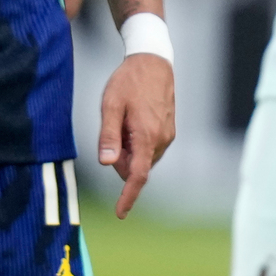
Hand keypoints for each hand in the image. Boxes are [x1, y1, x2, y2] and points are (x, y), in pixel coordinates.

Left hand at [98, 52, 174, 218]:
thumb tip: (107, 163)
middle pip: (135, 167)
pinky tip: (132, 120)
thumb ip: (109, 135)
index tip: (120, 213)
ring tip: (124, 119)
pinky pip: (149, 148)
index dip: (128, 196)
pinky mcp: (169, 131)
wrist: (153, 62)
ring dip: (129, 149)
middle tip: (113, 128)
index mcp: (147, 135)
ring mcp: (167, 136)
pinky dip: (137, 142)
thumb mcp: (111, 105)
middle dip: (120, 158)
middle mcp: (161, 140)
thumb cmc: (129, 81)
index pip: (138, 176)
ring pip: (142, 158)